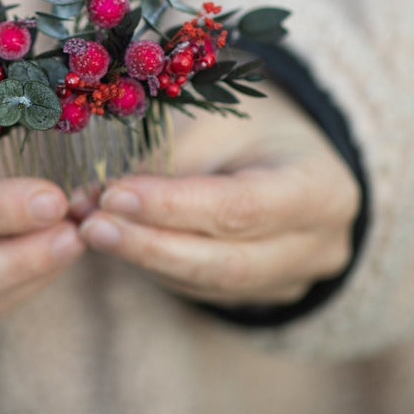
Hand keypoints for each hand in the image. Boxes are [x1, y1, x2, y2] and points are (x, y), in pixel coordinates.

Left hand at [78, 87, 358, 306]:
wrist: (293, 154)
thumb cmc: (256, 126)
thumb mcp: (223, 118)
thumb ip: (170, 155)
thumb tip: (99, 191)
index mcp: (322, 190)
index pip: (241, 207)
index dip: (173, 206)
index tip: (115, 194)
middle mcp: (317, 246)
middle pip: (224, 261)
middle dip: (150, 244)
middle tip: (92, 223)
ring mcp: (291, 279)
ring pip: (208, 283)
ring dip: (143, 257)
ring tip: (92, 228)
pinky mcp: (260, 295)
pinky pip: (201, 289)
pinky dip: (155, 265)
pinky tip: (118, 241)